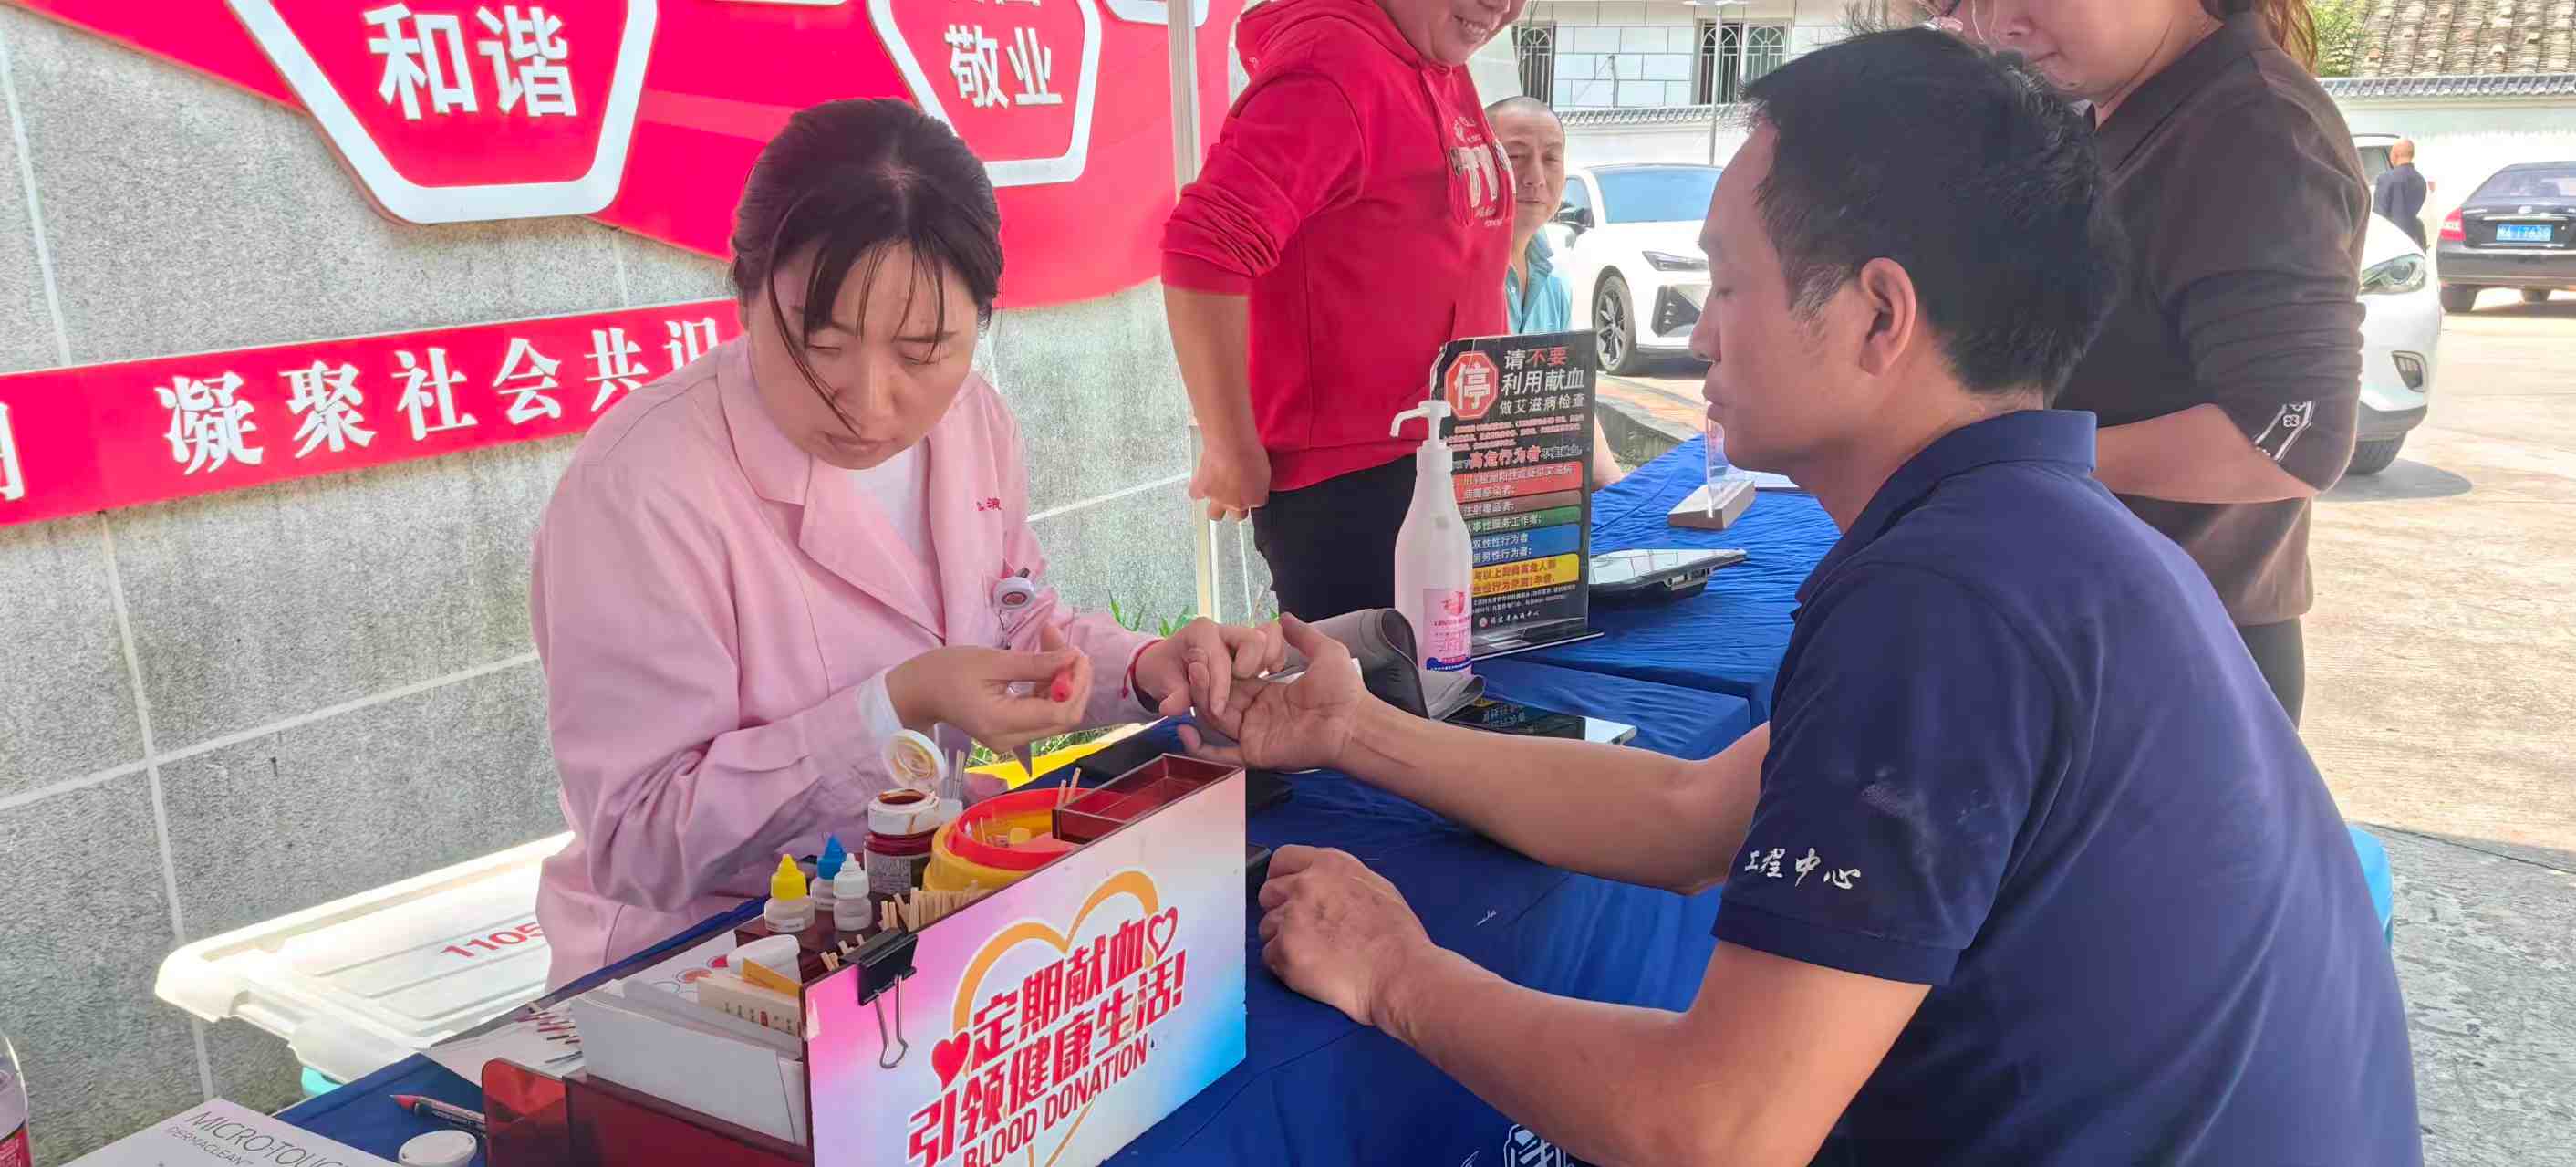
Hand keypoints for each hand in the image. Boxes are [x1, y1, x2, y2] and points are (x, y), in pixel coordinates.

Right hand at [886, 625, 1092, 754]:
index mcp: (1002, 723)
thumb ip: (1035, 663)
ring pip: (1055, 714)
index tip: (1078, 655)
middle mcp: (1011, 740)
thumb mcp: (992, 661)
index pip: (1060, 714)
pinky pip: (1042, 713)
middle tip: (1070, 647)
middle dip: (1074, 681)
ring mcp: (1012, 740)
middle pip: (1063, 718)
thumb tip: (1072, 658)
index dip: (1078, 685)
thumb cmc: (948, 671)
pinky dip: (1049, 688)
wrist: (919, 691)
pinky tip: (1045, 662)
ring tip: (1053, 643)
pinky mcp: (1011, 732)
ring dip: (1063, 681)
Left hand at [1133, 618, 1288, 719]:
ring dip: (1264, 661)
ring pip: (1269, 636)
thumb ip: (1173, 696)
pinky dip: (1275, 658)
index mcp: (1201, 632)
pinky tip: (1268, 675)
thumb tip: (1171, 709)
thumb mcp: (1162, 684)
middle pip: (1253, 639)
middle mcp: (1224, 630)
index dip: (1218, 687)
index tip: (1217, 710)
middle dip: (1247, 667)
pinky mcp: (1252, 648)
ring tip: (1253, 680)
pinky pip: (1274, 643)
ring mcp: (1240, 636)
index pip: (1218, 659)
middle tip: (1237, 687)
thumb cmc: (1165, 670)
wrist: (1166, 665)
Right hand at [1176, 615, 1362, 772]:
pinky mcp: (1254, 753)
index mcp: (1271, 694)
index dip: (1221, 669)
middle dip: (1204, 684)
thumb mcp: (1324, 652)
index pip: (1235, 681)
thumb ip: (1303, 634)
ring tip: (1192, 679)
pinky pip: (1221, 755)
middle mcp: (1259, 715)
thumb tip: (1285, 616)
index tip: (1208, 654)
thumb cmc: (1343, 691)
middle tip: (1194, 665)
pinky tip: (1184, 731)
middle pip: (1220, 699)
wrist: (1352, 722)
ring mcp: (1255, 735)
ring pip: (1216, 720)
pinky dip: (1199, 748)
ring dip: (1200, 703)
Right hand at [1190, 440, 1270, 522]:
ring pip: (1214, 514)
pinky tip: (1201, 483)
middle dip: (1236, 508)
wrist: (1231, 445)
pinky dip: (1198, 491)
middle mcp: (1238, 504)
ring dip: (1216, 508)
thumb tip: (1256, 480)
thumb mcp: (1265, 467)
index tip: (1249, 488)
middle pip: (1237, 516)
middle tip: (1234, 496)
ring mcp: (1219, 499)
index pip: (1257, 503)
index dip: (1252, 495)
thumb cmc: (1249, 451)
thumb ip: (1260, 480)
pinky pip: (1196, 495)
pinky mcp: (1203, 491)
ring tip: (1216, 495)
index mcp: (1256, 498)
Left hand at [1256, 845, 1431, 1026]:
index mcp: (1329, 864)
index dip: (1282, 878)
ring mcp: (1292, 917)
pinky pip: (1269, 956)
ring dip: (1283, 941)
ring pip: (1267, 927)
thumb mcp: (1374, 886)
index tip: (1287, 893)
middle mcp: (1305, 884)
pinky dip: (1285, 965)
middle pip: (1268, 893)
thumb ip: (1338, 880)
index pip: (1283, 859)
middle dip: (1281, 911)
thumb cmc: (1396, 937)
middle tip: (1304, 931)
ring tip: (1315, 955)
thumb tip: (1322, 885)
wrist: (1398, 973)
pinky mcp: (1284, 949)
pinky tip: (1312, 970)